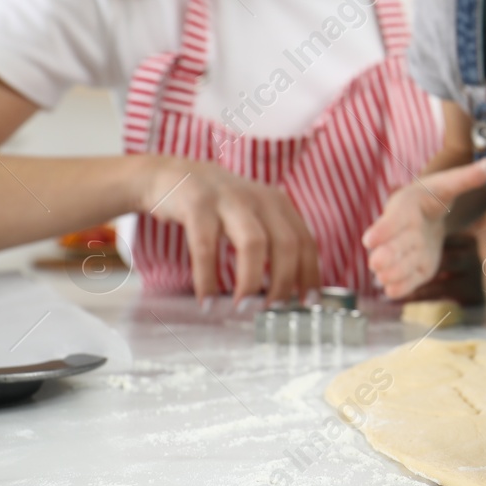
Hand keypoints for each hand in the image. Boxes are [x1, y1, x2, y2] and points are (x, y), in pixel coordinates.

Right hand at [138, 156, 319, 303]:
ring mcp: (229, 199)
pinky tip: (207, 301)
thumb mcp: (253, 216)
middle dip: (283, 282)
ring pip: (253, 243)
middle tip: (272, 310)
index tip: (308, 303)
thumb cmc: (220, 206)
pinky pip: (205, 247)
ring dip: (251, 281)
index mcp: (278, 204)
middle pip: (286, 244)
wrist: (175, 176)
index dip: (310, 274)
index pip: (305, 241)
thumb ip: (273, 243)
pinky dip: (207, 278)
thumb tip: (288, 292)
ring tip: (243, 308)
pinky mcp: (197, 205)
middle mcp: (260, 199)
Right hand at [361, 158, 485, 299]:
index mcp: (405, 209)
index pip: (392, 220)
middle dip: (384, 255)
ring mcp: (403, 254)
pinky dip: (399, 287)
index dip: (382, 229)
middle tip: (377, 262)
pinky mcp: (413, 270)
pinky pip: (403, 283)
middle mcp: (399, 233)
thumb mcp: (449, 183)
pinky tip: (395, 290)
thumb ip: (468, 177)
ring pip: (393, 267)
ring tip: (387, 278)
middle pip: (389, 247)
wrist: (426, 213)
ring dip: (391, 273)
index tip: (370, 239)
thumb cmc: (433, 195)